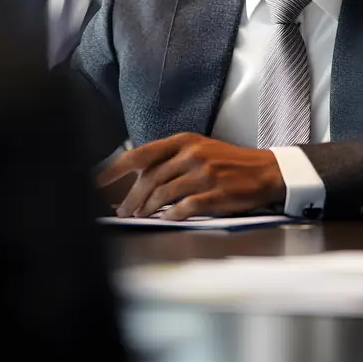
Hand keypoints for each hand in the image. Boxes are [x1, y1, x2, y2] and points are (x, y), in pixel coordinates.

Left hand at [96, 133, 285, 219]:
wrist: (265, 171)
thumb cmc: (229, 162)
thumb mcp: (199, 149)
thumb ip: (170, 158)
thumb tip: (136, 178)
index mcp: (184, 141)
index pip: (140, 154)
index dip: (114, 170)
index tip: (97, 183)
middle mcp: (191, 155)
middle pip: (148, 179)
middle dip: (130, 198)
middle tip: (121, 211)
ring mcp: (203, 175)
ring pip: (162, 195)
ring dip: (147, 210)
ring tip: (140, 217)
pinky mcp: (214, 194)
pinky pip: (183, 209)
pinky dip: (171, 216)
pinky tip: (167, 220)